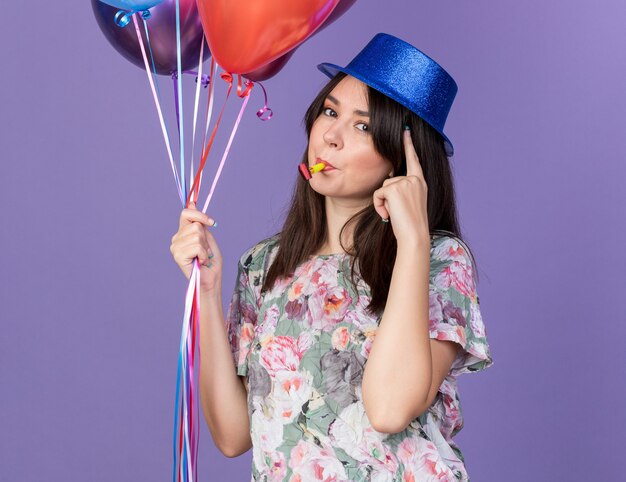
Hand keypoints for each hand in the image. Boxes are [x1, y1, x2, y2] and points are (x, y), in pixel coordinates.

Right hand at [170, 202, 222, 293]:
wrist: (211, 279)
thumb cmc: (211, 261)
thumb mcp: (208, 237)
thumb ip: (200, 223)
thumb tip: (191, 204)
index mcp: (182, 233)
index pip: (186, 213)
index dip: (200, 215)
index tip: (212, 223)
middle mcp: (176, 239)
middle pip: (195, 225)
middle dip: (206, 238)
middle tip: (206, 251)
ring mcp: (175, 247)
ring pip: (197, 235)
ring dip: (205, 247)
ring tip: (203, 257)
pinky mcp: (178, 255)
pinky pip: (196, 246)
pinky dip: (204, 254)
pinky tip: (201, 261)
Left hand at [372, 129, 429, 245]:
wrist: (414, 235)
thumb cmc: (410, 223)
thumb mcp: (410, 202)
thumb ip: (403, 189)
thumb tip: (389, 181)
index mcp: (420, 182)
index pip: (413, 160)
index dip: (409, 145)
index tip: (406, 131)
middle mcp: (415, 179)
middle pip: (389, 179)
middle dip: (387, 197)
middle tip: (397, 212)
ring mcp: (405, 182)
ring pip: (382, 187)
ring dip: (383, 202)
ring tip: (394, 214)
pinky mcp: (394, 188)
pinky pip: (378, 193)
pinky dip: (379, 205)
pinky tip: (388, 214)